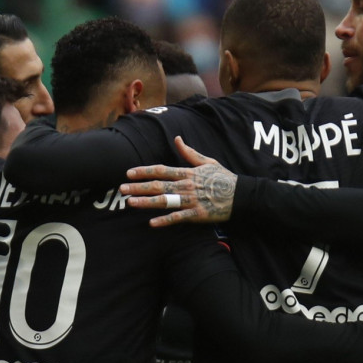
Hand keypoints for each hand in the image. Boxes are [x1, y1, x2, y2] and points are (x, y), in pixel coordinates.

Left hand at [120, 136, 236, 226]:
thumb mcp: (207, 161)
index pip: (161, 170)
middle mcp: (186, 185)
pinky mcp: (197, 214)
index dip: (144, 171)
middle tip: (122, 188)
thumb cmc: (223, 178)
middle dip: (138, 186)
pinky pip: (178, 217)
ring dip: (146, 202)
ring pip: (165, 200)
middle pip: (158, 185)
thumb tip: (177, 139)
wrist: (240, 195)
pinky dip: (165, 220)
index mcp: (187, 173)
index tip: (129, 172)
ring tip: (130, 203)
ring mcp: (191, 200)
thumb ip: (189, 152)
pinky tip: (152, 223)